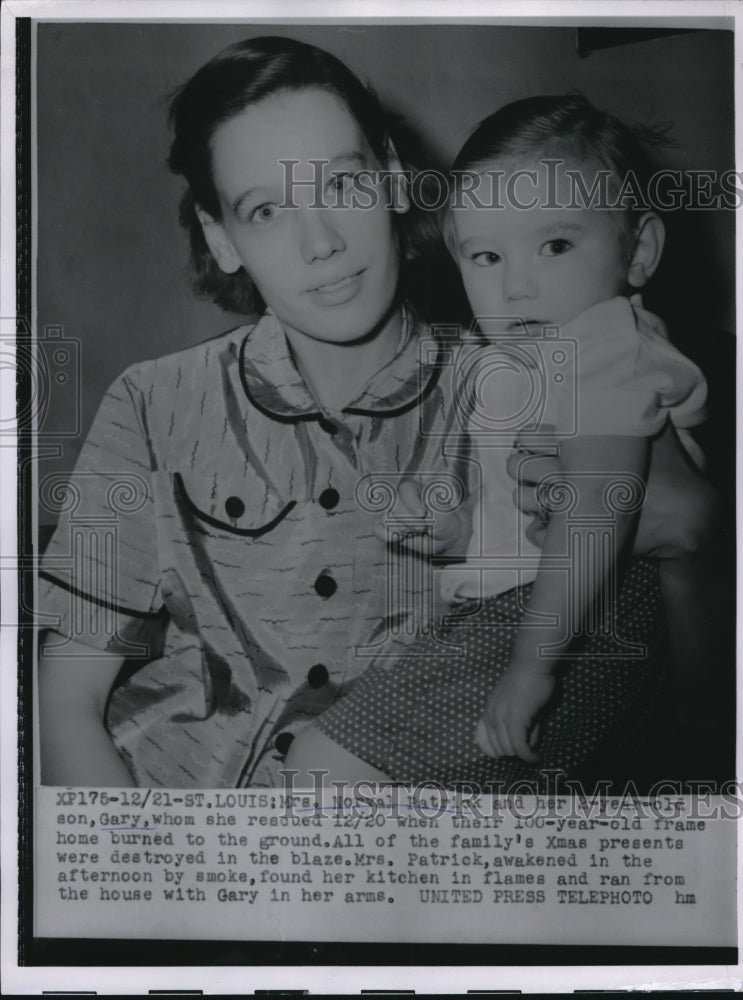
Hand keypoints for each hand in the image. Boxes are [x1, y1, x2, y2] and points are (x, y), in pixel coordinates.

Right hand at [373, 478, 463, 554]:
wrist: (441, 538)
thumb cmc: (442, 521)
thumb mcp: (441, 513)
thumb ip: (430, 508)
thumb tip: (420, 509)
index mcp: (413, 488)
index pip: (405, 489)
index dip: (411, 502)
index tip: (422, 514)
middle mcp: (399, 497)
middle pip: (394, 504)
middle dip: (408, 520)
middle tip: (422, 528)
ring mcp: (391, 512)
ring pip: (386, 518)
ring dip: (401, 529)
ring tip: (415, 531)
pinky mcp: (386, 526)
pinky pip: (377, 528)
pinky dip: (385, 534)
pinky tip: (399, 538)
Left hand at [475, 668, 556, 762]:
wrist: (531, 664)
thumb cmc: (527, 680)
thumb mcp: (513, 703)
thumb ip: (514, 723)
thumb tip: (524, 745)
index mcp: (487, 711)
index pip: (482, 742)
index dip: (497, 751)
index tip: (512, 752)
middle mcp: (490, 716)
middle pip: (497, 748)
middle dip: (513, 752)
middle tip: (528, 747)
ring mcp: (502, 718)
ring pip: (508, 749)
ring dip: (523, 753)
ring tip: (534, 747)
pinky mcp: (516, 720)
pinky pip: (520, 747)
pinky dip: (528, 756)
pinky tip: (536, 757)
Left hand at [507, 422, 716, 557]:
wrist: (686, 517)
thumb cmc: (672, 471)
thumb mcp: (655, 432)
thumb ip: (635, 413)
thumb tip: (626, 394)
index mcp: (586, 449)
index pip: (537, 437)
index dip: (526, 438)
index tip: (525, 441)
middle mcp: (575, 476)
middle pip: (524, 468)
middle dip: (517, 466)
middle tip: (519, 465)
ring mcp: (575, 507)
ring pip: (527, 500)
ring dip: (522, 496)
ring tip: (527, 493)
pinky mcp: (580, 534)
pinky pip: (541, 533)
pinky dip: (536, 529)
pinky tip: (541, 522)